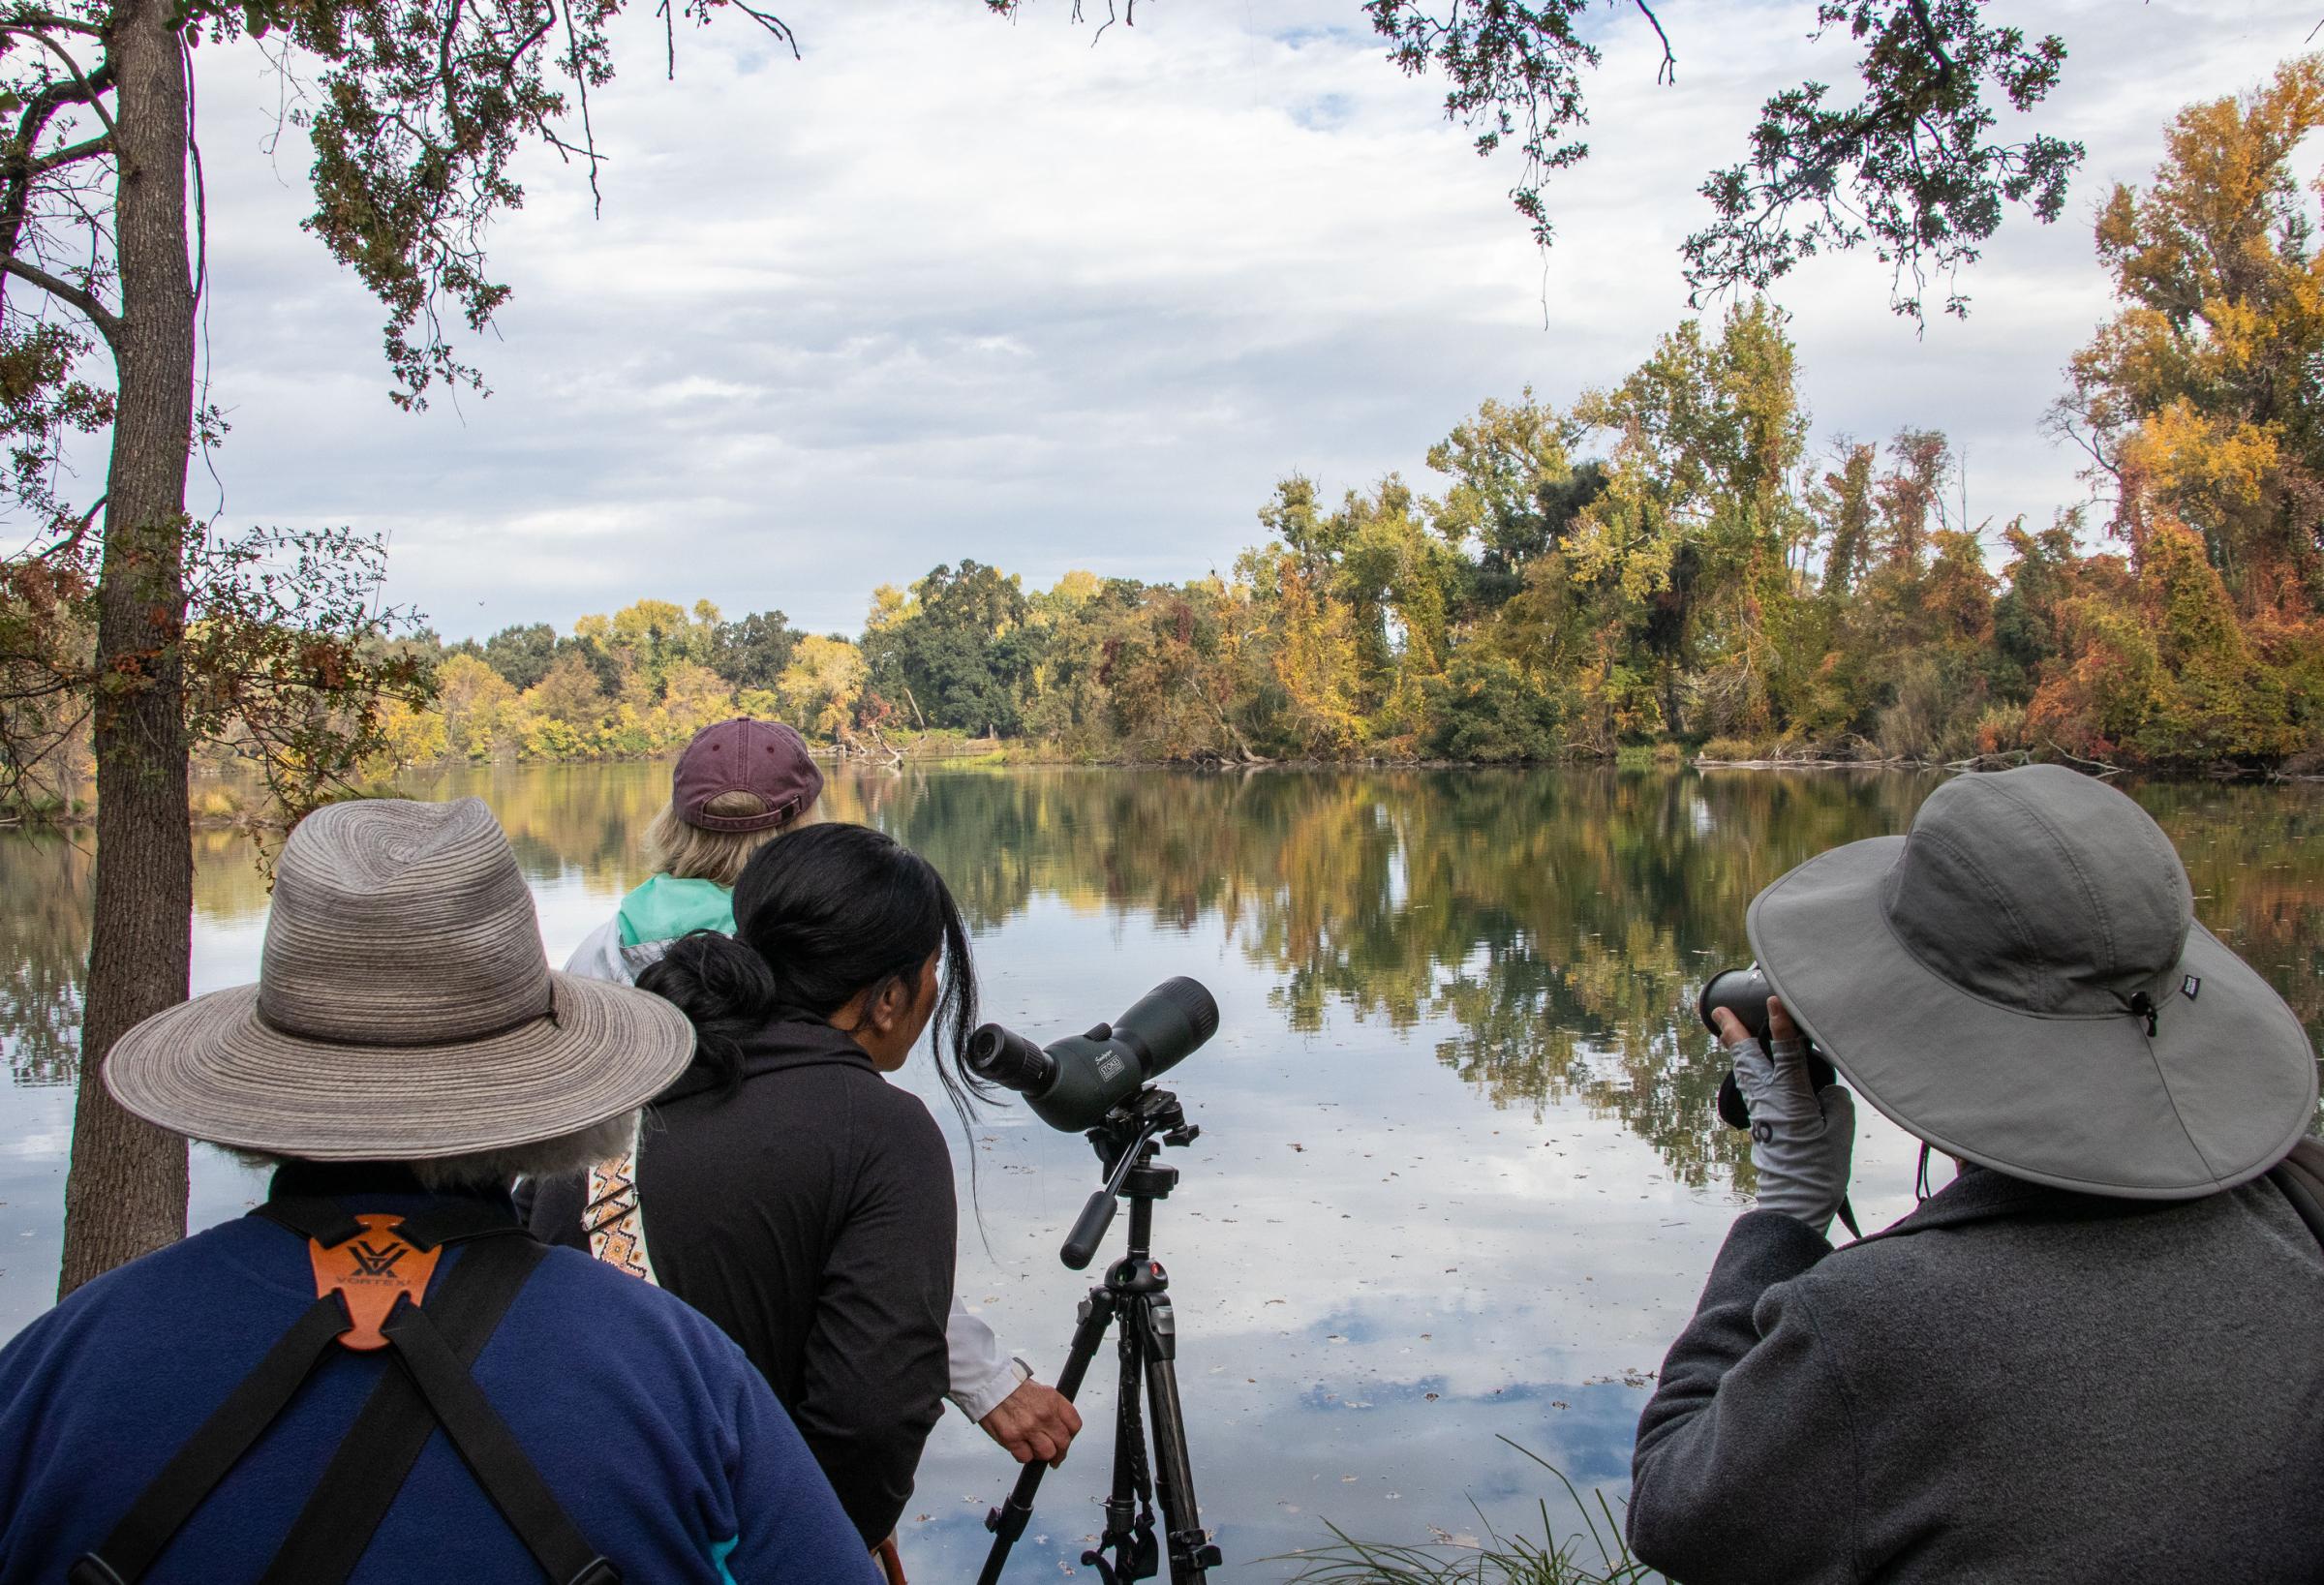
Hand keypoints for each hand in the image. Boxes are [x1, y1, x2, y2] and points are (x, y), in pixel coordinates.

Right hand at [978, 1378, 1081, 1466]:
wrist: (988, 1384)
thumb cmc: (1010, 1386)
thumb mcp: (1040, 1390)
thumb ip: (1052, 1408)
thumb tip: (1058, 1426)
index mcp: (1053, 1400)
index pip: (1074, 1425)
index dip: (1071, 1436)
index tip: (1066, 1440)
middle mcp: (1044, 1415)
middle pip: (1063, 1443)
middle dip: (1060, 1453)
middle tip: (1055, 1457)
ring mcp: (1028, 1428)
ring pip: (1046, 1453)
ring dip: (1041, 1454)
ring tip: (1033, 1449)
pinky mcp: (1012, 1439)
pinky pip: (1025, 1457)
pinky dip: (1023, 1455)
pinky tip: (1019, 1446)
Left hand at [1716, 995, 1854, 1233]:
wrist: (1793, 1207)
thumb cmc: (1820, 1173)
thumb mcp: (1840, 1135)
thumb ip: (1834, 1103)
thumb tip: (1823, 1092)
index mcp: (1792, 1100)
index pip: (1787, 1054)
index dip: (1782, 1024)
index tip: (1774, 998)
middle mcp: (1770, 1102)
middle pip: (1748, 1059)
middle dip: (1734, 1032)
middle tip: (1719, 1009)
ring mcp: (1762, 1114)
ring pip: (1746, 1072)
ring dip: (1738, 1049)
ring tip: (1729, 1028)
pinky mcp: (1761, 1126)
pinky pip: (1754, 1089)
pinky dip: (1751, 1071)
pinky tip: (1753, 1068)